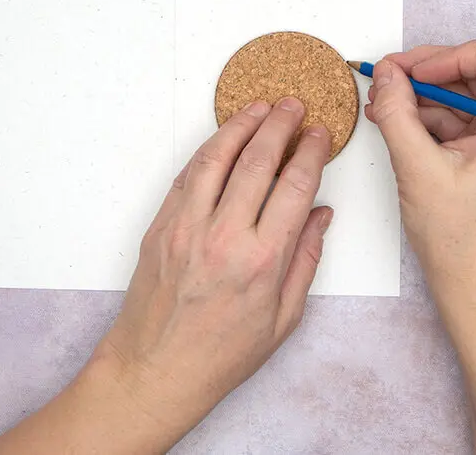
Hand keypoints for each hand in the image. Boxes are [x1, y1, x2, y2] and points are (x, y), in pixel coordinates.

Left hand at [97, 97, 332, 450]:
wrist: (154, 370)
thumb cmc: (222, 354)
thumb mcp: (283, 318)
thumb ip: (305, 260)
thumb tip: (321, 215)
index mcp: (263, 260)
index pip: (295, 186)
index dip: (312, 152)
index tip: (320, 134)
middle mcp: (224, 235)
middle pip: (258, 161)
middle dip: (279, 125)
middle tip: (293, 106)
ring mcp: (187, 227)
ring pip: (216, 158)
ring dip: (240, 126)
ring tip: (259, 107)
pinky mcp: (161, 226)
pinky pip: (187, 176)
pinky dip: (208, 151)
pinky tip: (223, 138)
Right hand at [365, 36, 475, 311]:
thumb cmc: (458, 237)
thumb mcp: (418, 168)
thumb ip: (397, 113)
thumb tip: (384, 72)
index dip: (447, 56)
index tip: (409, 75)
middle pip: (472, 72)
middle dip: (424, 74)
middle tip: (382, 80)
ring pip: (458, 96)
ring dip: (418, 97)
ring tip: (379, 105)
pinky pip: (455, 121)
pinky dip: (423, 119)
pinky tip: (391, 122)